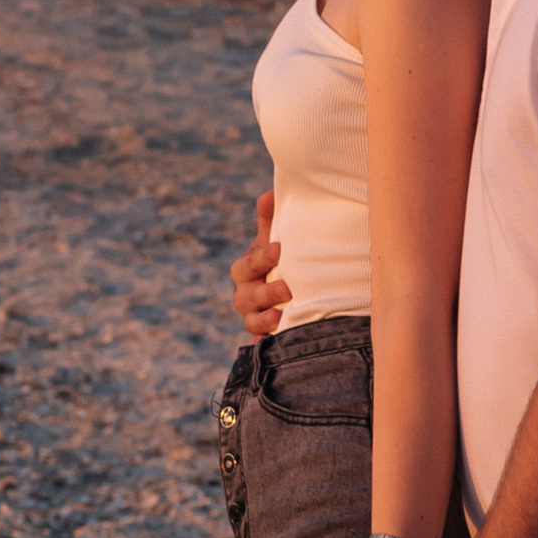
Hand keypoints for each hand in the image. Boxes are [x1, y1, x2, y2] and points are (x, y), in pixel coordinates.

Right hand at [230, 186, 289, 338]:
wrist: (293, 284)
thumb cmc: (281, 257)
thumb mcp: (275, 238)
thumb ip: (270, 218)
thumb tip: (270, 193)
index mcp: (246, 270)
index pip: (245, 266)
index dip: (259, 259)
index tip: (279, 249)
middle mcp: (246, 294)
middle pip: (245, 297)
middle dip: (265, 293)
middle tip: (288, 288)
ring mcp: (254, 316)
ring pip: (250, 320)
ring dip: (263, 320)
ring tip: (280, 318)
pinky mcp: (265, 334)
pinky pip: (259, 342)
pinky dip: (264, 342)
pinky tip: (273, 344)